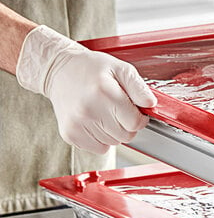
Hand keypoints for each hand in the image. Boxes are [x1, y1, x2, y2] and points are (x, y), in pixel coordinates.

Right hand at [16, 25, 155, 153]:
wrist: (58, 70)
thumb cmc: (91, 69)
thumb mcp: (120, 68)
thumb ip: (139, 87)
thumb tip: (151, 104)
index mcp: (104, 92)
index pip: (135, 123)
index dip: (140, 118)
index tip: (135, 111)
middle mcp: (89, 110)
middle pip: (126, 135)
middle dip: (127, 124)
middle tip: (118, 110)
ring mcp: (77, 124)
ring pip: (114, 142)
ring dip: (114, 131)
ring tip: (104, 112)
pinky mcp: (70, 134)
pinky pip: (99, 149)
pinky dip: (102, 139)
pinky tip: (95, 121)